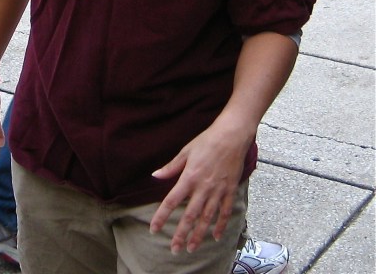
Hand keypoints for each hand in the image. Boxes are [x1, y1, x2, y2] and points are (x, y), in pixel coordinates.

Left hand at [149, 116, 250, 253]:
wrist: (231, 136)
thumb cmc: (207, 141)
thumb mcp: (186, 152)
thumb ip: (171, 167)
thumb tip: (155, 176)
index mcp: (189, 177)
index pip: (171, 201)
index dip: (161, 216)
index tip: (154, 229)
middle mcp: (203, 187)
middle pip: (189, 216)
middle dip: (181, 234)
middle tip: (174, 249)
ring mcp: (218, 191)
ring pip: (207, 218)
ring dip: (199, 235)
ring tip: (192, 248)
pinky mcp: (230, 190)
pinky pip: (225, 212)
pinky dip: (221, 225)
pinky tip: (216, 236)